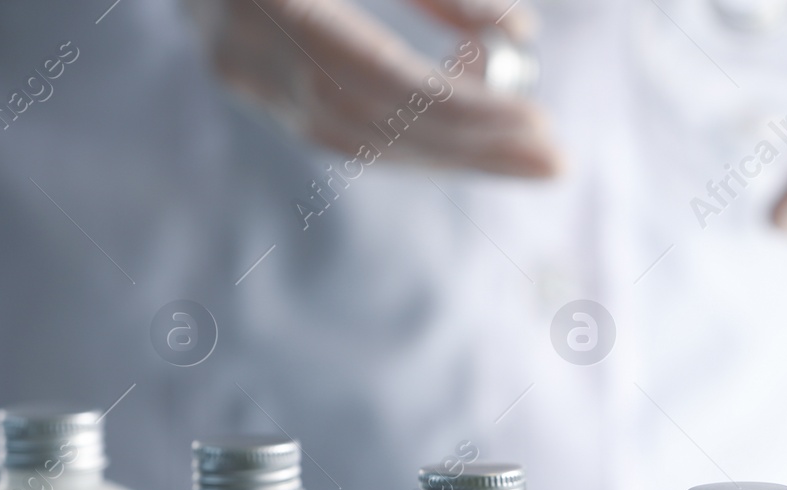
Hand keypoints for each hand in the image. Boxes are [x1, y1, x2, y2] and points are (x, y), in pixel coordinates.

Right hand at [183, 0, 559, 176]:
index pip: (376, 79)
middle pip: (367, 126)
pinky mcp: (248, 69)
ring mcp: (232, 61)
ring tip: (528, 145)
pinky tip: (475, 113)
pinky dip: (411, 122)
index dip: (462, 109)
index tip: (537, 122)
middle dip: (468, 147)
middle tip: (553, 160)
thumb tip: (518, 32)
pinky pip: (338, 120)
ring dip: (447, 146)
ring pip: (352, 137)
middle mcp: (235, 38)